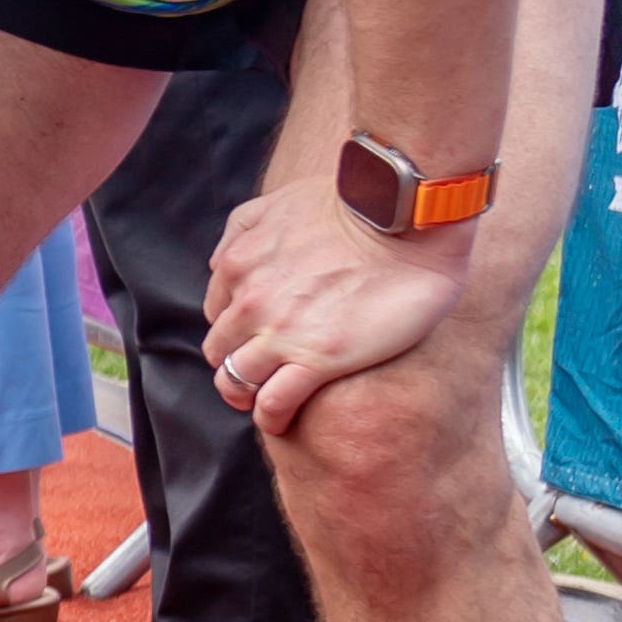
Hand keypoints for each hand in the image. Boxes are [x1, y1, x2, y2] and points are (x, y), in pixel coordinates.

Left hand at [206, 187, 471, 437]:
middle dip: (235, 365)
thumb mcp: (279, 201)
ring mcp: (280, 333)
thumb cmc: (354, 203)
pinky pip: (273, 403)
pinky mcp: (318, 359)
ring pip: (235, 381)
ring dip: (245, 395)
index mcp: (238, 264)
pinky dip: (271, 417)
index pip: (218, 314)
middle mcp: (250, 302)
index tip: (255, 339)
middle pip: (220, 352)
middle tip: (259, 376)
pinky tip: (282, 420)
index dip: (236, 330)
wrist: (404, 215)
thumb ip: (243, 230)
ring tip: (264, 404)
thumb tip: (222, 263)